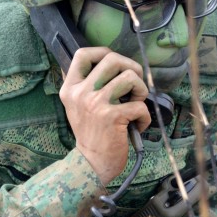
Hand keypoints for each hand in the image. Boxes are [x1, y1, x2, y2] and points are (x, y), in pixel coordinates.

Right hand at [59, 47, 150, 184]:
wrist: (91, 163)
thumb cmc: (91, 133)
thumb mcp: (77, 106)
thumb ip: (85, 84)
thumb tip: (105, 60)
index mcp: (71, 88)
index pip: (82, 54)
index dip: (103, 52)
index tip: (116, 65)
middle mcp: (81, 93)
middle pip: (112, 58)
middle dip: (132, 67)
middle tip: (134, 84)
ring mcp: (96, 104)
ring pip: (130, 77)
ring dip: (141, 90)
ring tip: (137, 103)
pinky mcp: (112, 117)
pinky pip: (140, 105)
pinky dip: (145, 116)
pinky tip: (138, 124)